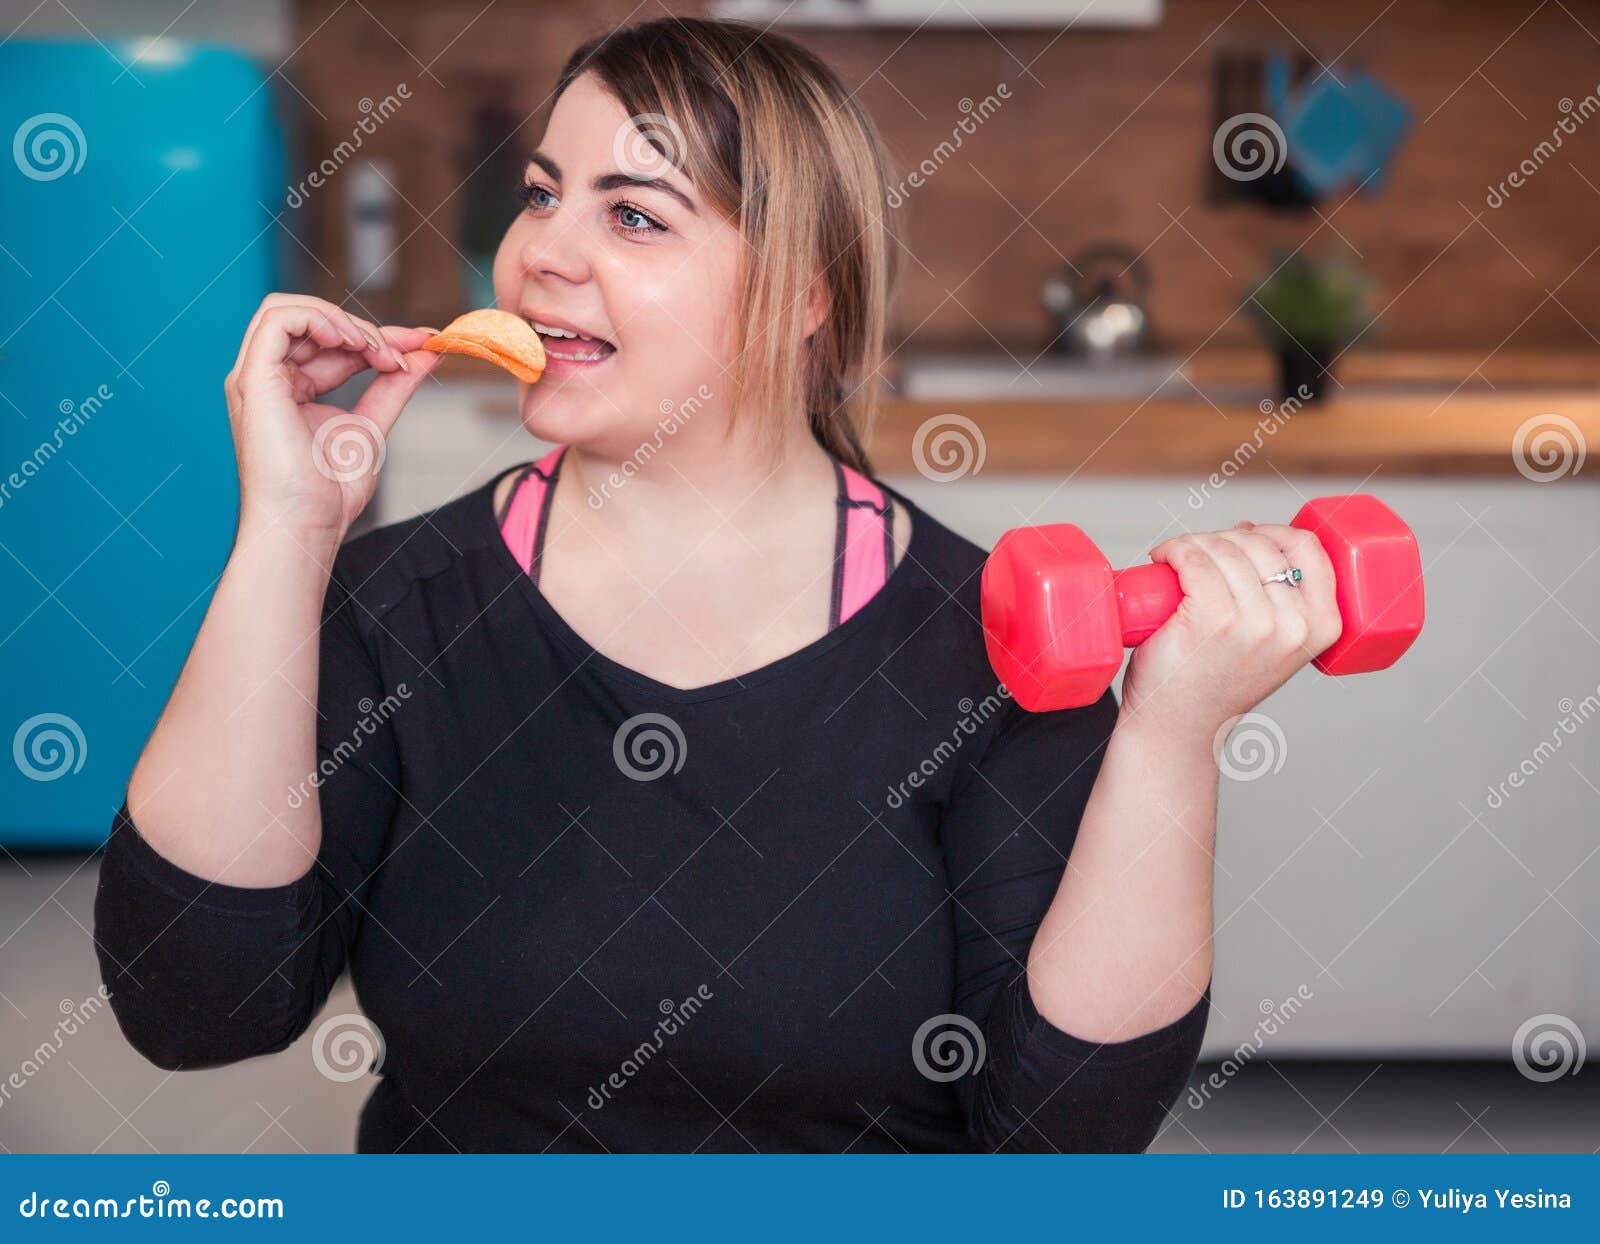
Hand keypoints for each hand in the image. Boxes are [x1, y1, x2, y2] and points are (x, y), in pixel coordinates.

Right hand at [224, 293, 443, 542]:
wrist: (306, 526)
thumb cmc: (329, 493)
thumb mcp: (371, 425)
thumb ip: (393, 386)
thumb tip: (427, 354)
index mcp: (290, 388)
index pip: (330, 343)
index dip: (376, 337)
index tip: (422, 344)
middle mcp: (267, 378)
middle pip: (310, 322)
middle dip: (364, 328)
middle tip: (404, 354)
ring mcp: (255, 377)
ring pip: (288, 310)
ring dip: (342, 321)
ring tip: (377, 352)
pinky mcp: (253, 380)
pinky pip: (278, 320)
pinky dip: (320, 319)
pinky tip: (355, 344)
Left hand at [1117, 520, 1342, 749]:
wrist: (1179, 727)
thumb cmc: (1216, 681)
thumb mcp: (1272, 641)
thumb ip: (1277, 597)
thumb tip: (1250, 531)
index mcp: (1323, 626)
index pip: (1308, 548)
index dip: (1273, 531)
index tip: (1243, 538)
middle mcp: (1294, 625)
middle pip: (1258, 544)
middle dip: (1221, 539)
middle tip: (1195, 559)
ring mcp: (1254, 623)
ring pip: (1223, 548)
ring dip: (1192, 544)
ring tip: (1175, 562)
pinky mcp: (1211, 619)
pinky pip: (1193, 560)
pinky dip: (1174, 550)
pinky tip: (1163, 559)